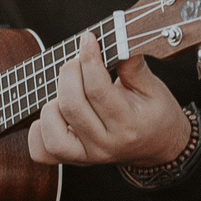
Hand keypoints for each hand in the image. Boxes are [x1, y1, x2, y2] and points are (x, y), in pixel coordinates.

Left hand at [27, 32, 190, 167]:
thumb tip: (117, 42)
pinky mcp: (74, 160)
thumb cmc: (156, 115)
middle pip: (71, 106)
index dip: (89, 59)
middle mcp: (106, 144)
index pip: (98, 90)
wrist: (160, 148)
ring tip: (70, 92)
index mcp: (128, 125)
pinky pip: (42, 151)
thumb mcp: (154, 88)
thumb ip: (133, 67)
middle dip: (69, 73)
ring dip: (54, 102)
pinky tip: (55, 114)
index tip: (88, 39)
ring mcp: (88, 156)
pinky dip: (40, 130)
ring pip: (52, 130)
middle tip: (78, 62)